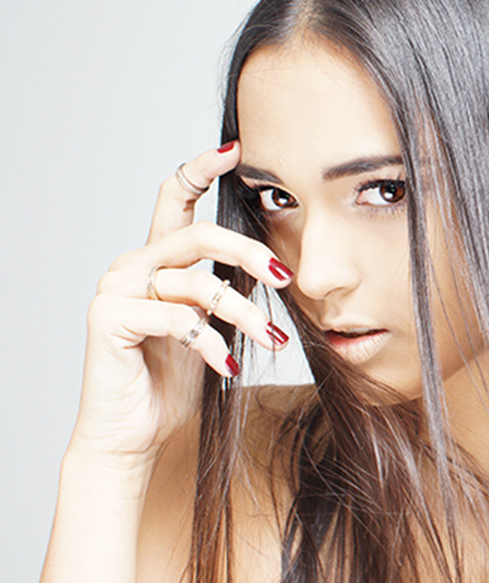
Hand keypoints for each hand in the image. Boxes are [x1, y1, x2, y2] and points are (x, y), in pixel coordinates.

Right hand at [72, 141, 291, 463]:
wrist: (134, 433)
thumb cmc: (174, 380)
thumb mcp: (210, 324)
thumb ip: (225, 290)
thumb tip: (276, 268)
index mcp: (157, 258)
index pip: (175, 197)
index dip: (202, 168)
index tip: (236, 149)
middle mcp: (132, 264)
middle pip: (200, 236)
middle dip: (250, 254)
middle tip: (286, 278)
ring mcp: (115, 289)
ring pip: (197, 283)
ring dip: (244, 314)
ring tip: (274, 341)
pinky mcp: (108, 319)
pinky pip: (176, 319)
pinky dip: (211, 345)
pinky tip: (228, 368)